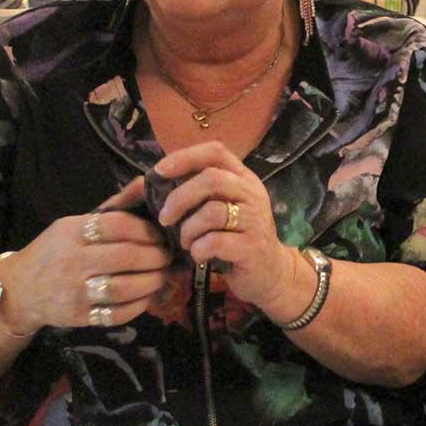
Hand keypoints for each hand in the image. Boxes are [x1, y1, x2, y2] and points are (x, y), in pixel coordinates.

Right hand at [0, 178, 171, 333]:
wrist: (19, 290)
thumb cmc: (54, 250)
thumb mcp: (75, 223)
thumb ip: (112, 208)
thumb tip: (145, 183)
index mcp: (73, 232)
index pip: (116, 225)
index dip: (145, 229)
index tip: (159, 233)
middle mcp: (74, 261)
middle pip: (125, 256)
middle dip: (155, 256)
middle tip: (167, 255)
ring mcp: (76, 292)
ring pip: (124, 288)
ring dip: (152, 281)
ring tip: (161, 275)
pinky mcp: (80, 318)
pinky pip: (117, 314)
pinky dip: (139, 306)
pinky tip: (147, 296)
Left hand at [154, 141, 302, 311]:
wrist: (271, 273)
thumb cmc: (235, 236)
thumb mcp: (222, 207)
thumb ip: (199, 192)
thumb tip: (154, 180)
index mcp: (243, 177)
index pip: (215, 151)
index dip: (185, 157)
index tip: (159, 171)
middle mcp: (252, 193)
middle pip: (211, 178)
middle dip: (180, 197)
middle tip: (165, 218)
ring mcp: (255, 220)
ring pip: (212, 212)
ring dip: (188, 229)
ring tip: (186, 241)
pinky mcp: (252, 247)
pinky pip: (215, 241)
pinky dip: (198, 249)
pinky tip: (199, 255)